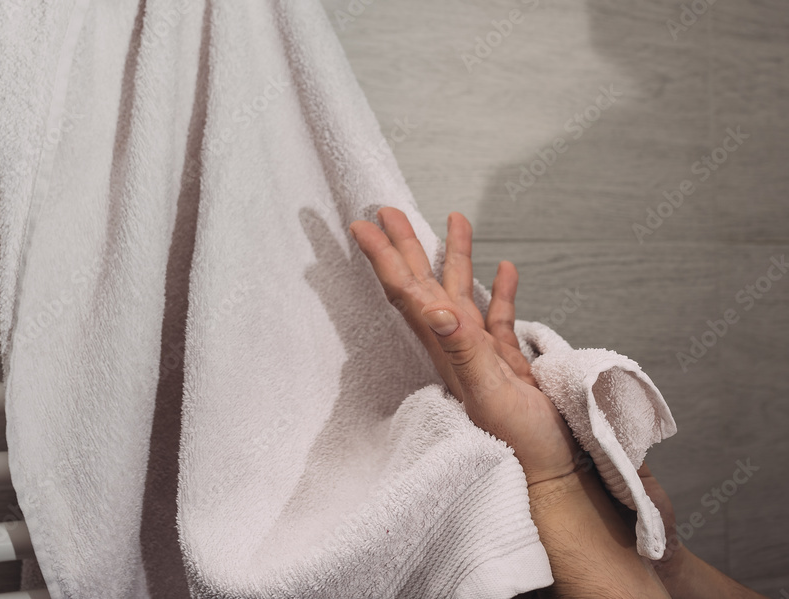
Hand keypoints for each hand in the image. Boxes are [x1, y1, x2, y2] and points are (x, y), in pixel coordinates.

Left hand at [349, 208, 578, 485]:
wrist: (554, 473)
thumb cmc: (522, 443)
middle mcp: (456, 345)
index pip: (407, 293)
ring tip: (453, 218)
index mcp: (445, 347)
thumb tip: (435, 307)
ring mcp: (481, 352)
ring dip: (455, 256)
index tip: (363, 227)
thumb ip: (463, 349)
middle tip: (388, 210)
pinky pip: (498, 317)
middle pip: (424, 283)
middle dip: (407, 245)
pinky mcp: (507, 362)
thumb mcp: (490, 392)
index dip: (384, 258)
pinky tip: (506, 267)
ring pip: (462, 292)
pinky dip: (500, 290)